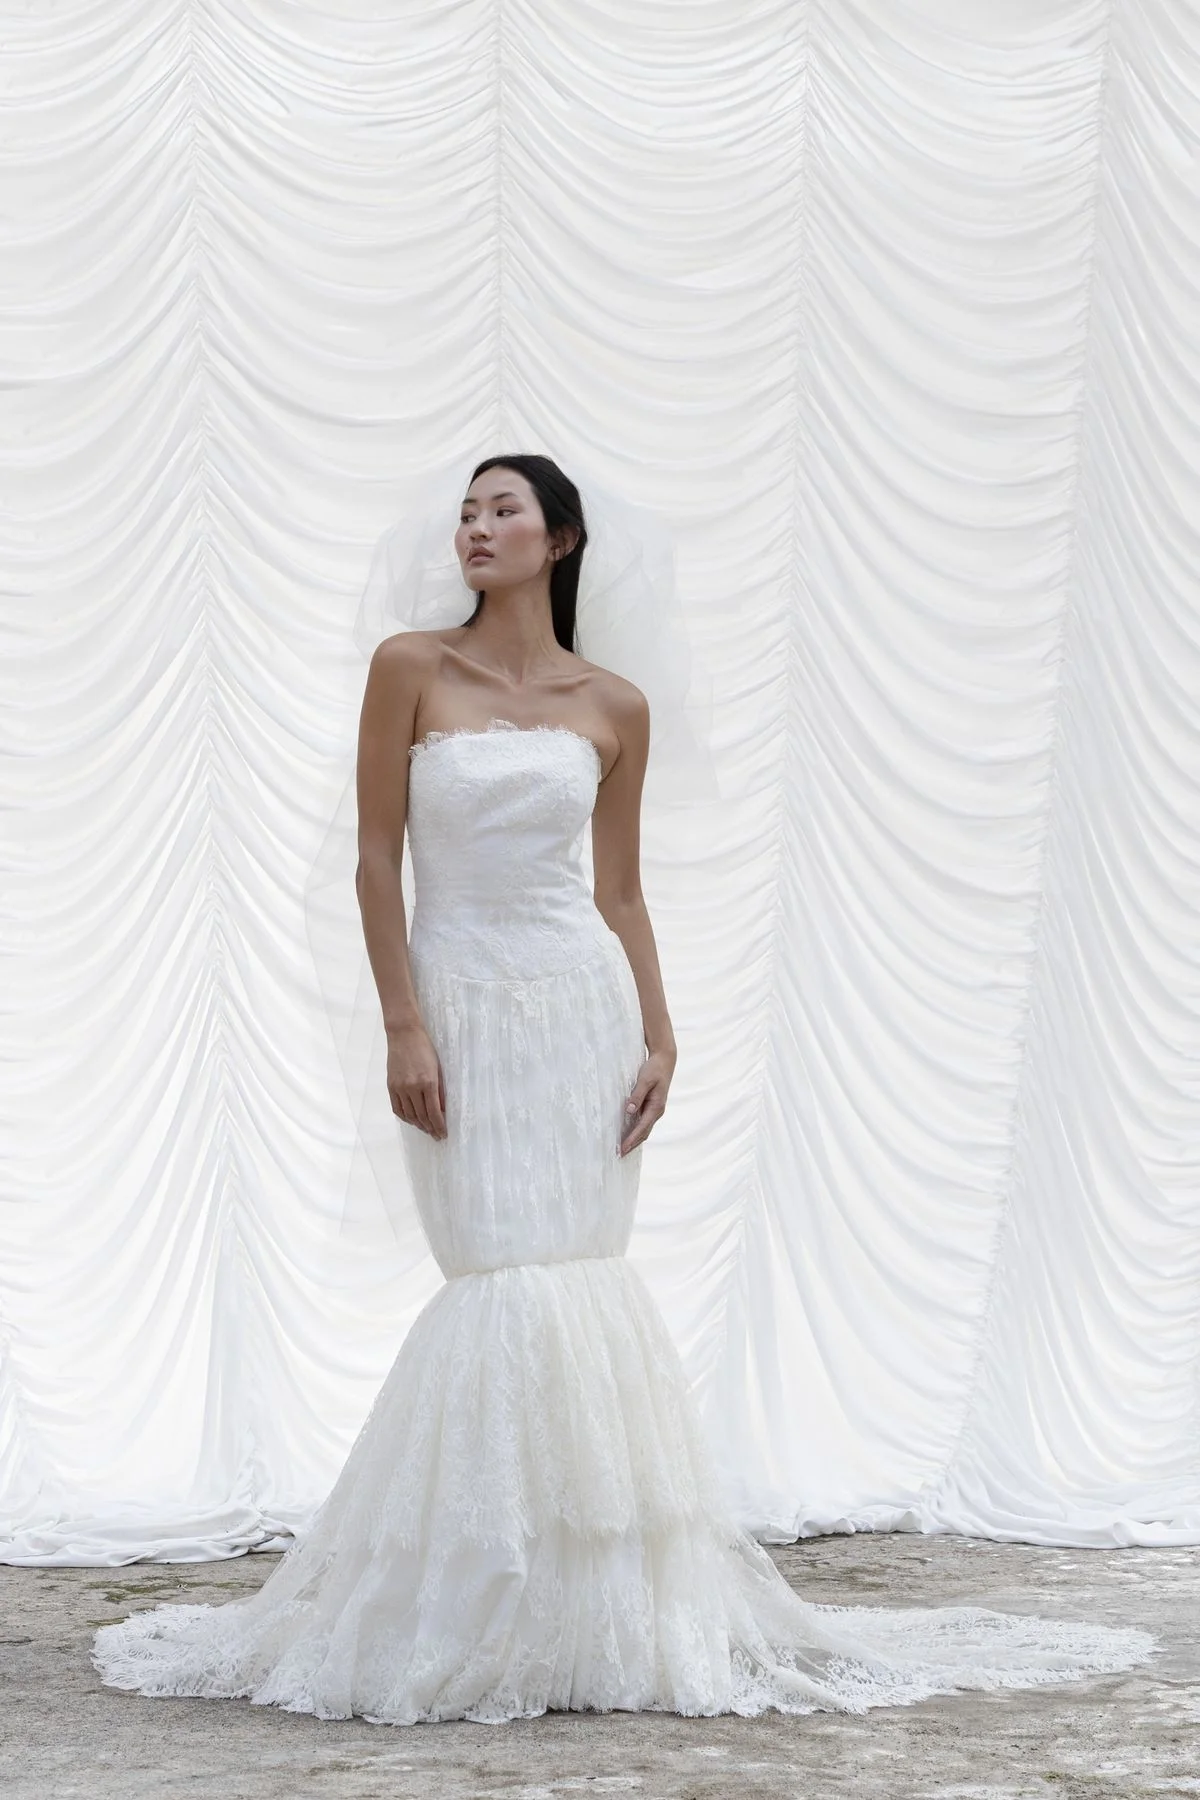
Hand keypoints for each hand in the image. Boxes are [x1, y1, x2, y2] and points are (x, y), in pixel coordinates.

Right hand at [387, 1021, 446, 1139]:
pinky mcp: (391, 1086)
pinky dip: (405, 1117)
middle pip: (422, 1116)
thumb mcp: (438, 1068)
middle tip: (436, 1135)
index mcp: (428, 1082)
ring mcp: (400, 1087)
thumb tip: (441, 1110)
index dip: (439, 1126)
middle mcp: (412, 1087)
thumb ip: (439, 1090)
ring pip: (409, 1115)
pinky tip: (412, 1120)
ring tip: (426, 1129)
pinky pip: (397, 1108)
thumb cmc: (425, 1048)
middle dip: (430, 1128)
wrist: (404, 1034)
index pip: (434, 1112)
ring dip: (418, 1125)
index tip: (443, 1134)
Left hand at [619, 1048, 674, 1155]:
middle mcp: (657, 1111)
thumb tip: (629, 1111)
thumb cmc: (654, 1069)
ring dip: (634, 1140)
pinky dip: (636, 1131)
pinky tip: (629, 1134)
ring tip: (623, 1149)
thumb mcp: (645, 1080)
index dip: (631, 1140)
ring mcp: (655, 1110)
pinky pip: (644, 1123)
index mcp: (656, 1107)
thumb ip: (637, 1095)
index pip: (642, 1128)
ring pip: (644, 1130)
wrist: (665, 1061)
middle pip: (644, 1133)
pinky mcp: (652, 1107)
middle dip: (632, 1144)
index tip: (622, 1149)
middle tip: (620, 1155)